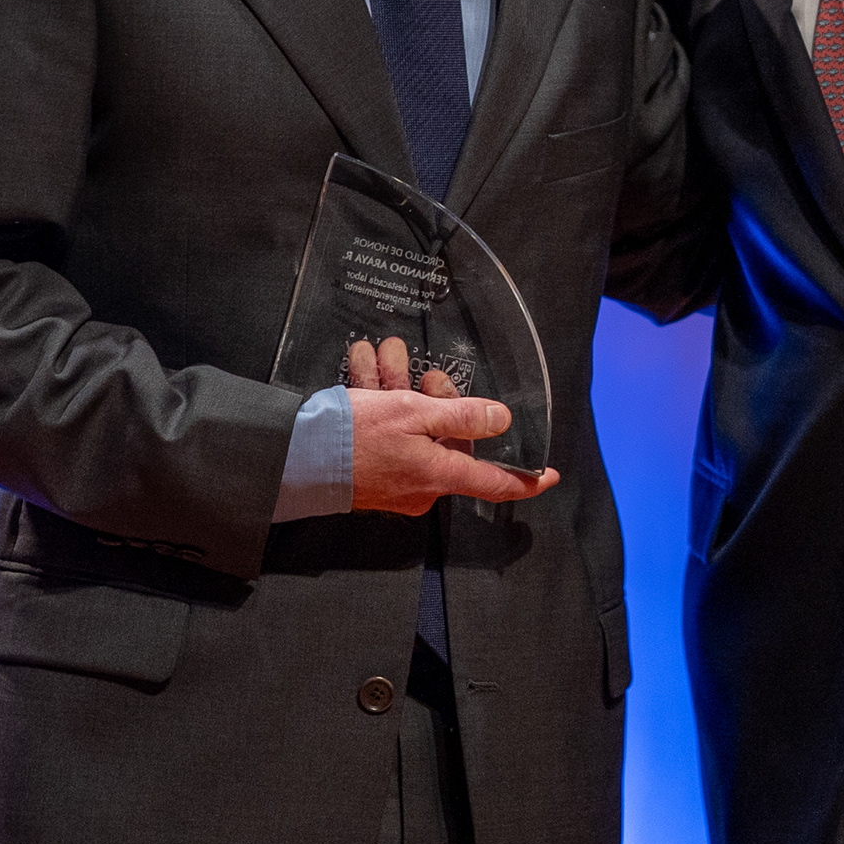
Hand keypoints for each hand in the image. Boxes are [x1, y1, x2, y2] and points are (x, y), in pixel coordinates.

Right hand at [346, 336, 558, 514]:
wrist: (294, 458)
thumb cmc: (353, 437)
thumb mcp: (413, 414)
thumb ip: (461, 416)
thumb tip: (501, 421)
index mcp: (439, 474)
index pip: (495, 483)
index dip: (525, 480)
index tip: (549, 475)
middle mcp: (422, 484)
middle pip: (449, 437)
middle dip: (439, 398)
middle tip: (426, 375)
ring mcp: (396, 479)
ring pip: (414, 426)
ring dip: (401, 390)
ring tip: (382, 360)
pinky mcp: (372, 471)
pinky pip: (388, 433)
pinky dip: (380, 401)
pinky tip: (365, 372)